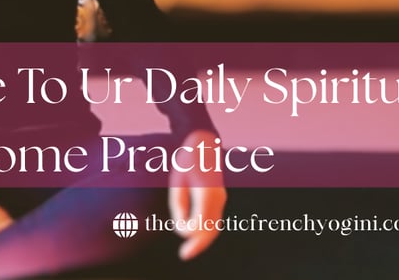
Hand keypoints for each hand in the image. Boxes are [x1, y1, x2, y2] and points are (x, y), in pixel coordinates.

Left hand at [168, 130, 226, 260]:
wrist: (204, 142)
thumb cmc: (188, 159)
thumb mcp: (177, 180)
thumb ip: (178, 204)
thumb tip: (181, 225)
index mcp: (206, 191)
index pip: (200, 222)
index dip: (187, 229)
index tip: (177, 225)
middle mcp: (217, 197)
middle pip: (211, 229)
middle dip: (198, 245)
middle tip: (184, 255)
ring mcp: (221, 198)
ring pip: (215, 227)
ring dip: (203, 241)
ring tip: (189, 251)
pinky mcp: (220, 197)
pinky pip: (215, 220)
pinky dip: (206, 231)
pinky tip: (195, 237)